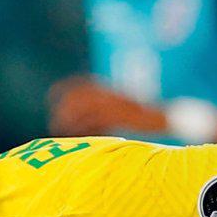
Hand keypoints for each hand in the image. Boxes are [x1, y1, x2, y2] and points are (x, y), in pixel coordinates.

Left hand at [48, 77, 164, 135]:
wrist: (165, 118)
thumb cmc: (142, 119)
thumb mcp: (120, 112)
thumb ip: (102, 114)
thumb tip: (83, 124)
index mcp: (111, 90)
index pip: (84, 83)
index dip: (66, 88)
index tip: (51, 96)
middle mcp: (113, 94)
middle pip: (83, 95)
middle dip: (66, 107)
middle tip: (54, 121)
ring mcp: (119, 103)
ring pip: (89, 106)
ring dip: (73, 117)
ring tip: (60, 128)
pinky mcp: (126, 115)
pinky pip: (101, 118)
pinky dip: (88, 125)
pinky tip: (78, 133)